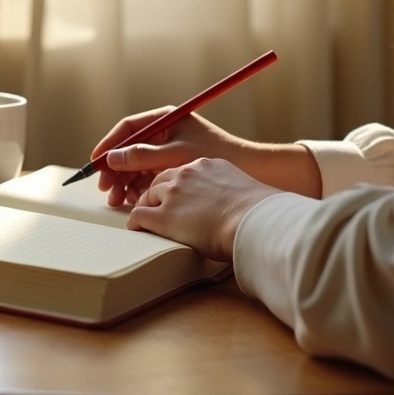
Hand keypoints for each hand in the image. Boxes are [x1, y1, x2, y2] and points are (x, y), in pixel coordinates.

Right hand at [92, 108, 324, 205]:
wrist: (250, 170)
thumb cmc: (217, 155)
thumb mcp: (177, 155)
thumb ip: (143, 156)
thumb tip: (112, 158)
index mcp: (167, 118)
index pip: (129, 127)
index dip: (109, 144)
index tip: (96, 161)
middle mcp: (165, 131)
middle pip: (129, 148)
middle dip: (115, 169)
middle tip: (106, 189)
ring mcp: (169, 150)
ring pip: (137, 165)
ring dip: (125, 182)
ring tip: (118, 201)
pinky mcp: (174, 167)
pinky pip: (148, 175)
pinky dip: (138, 187)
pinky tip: (132, 200)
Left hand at [126, 158, 281, 261]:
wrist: (254, 220)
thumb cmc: (257, 213)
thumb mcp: (241, 190)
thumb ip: (228, 192)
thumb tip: (234, 206)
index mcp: (207, 165)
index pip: (182, 172)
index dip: (176, 185)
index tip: (175, 196)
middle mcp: (186, 173)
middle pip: (160, 180)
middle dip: (156, 193)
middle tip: (154, 206)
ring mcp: (173, 193)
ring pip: (148, 196)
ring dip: (145, 206)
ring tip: (144, 219)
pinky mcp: (164, 215)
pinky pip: (140, 215)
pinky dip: (136, 222)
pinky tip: (137, 229)